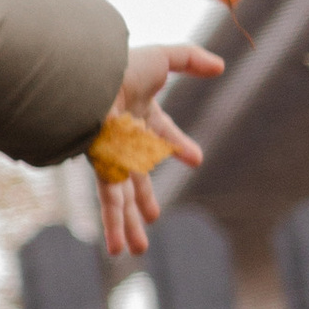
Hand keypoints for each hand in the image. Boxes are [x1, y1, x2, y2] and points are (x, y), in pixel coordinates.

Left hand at [97, 42, 221, 260]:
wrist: (86, 80)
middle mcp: (124, 139)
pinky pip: (111, 202)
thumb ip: (192, 59)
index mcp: (139, 114)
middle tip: (153, 217)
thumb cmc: (122, 66)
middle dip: (145, 198)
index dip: (179, 146)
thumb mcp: (164, 58)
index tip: (195, 159)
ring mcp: (112, 156)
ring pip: (122, 197)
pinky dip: (114, 226)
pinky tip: (117, 250)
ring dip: (129, 224)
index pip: (163, 135)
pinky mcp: (102, 168)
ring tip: (136, 250)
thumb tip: (221, 65)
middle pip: (137, 176)